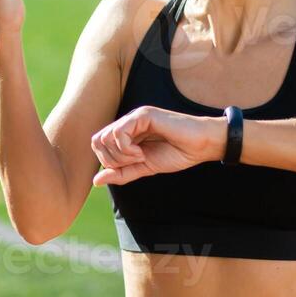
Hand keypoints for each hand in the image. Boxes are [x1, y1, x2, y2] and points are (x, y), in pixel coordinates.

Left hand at [90, 106, 225, 185]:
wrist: (200, 146)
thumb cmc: (176, 154)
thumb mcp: (143, 168)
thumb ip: (120, 174)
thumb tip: (95, 181)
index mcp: (126, 133)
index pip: (98, 145)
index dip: (108, 162)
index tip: (131, 165)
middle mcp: (127, 122)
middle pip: (97, 141)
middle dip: (113, 159)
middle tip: (134, 162)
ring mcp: (134, 117)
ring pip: (105, 137)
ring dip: (121, 155)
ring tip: (140, 157)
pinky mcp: (143, 115)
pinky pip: (118, 133)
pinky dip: (127, 149)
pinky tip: (142, 153)